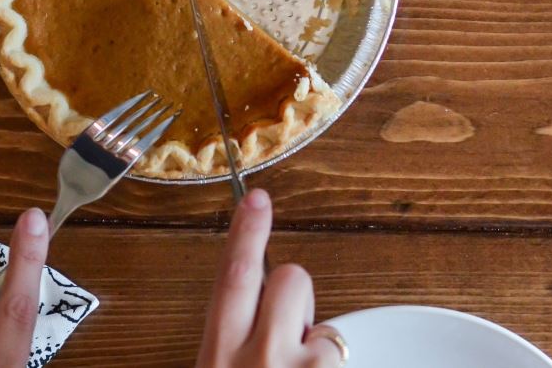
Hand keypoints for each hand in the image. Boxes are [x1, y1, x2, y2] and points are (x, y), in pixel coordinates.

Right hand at [196, 189, 343, 367]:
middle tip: (286, 325)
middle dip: (292, 287)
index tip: (256, 199)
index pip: (233, 277)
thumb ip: (234, 338)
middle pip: (288, 277)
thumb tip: (260, 307)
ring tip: (294, 366)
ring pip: (315, 310)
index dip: (246, 233)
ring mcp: (293, 366)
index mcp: (217, 354)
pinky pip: (334, 343)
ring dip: (308, 329)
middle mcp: (255, 358)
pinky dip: (327, 361)